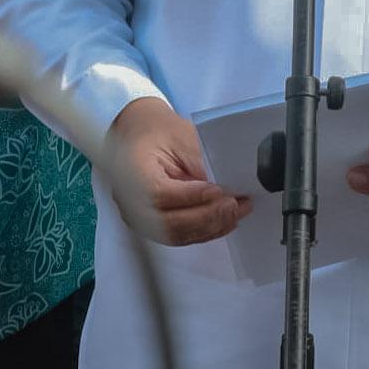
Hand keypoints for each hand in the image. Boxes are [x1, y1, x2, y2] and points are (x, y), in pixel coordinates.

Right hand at [107, 97, 251, 246]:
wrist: (134, 136)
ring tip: (236, 212)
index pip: (160, 195)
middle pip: (170, 223)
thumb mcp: (179, 136)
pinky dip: (204, 231)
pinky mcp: (152, 225)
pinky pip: (179, 236)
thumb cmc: (153, 132)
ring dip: (211, 227)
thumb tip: (225, 185)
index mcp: (133, 174)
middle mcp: (132, 202)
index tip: (218, 190)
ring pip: (178, 235)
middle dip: (208, 216)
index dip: (192, 196)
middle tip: (234, 205)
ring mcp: (140, 218)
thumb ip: (199, 162)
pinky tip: (224, 221)